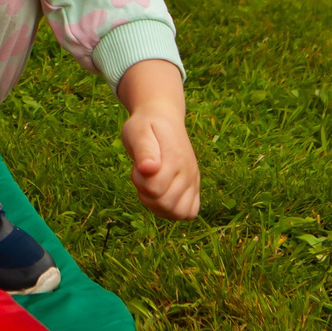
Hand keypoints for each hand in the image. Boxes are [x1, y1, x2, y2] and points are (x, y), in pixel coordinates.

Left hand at [117, 59, 200, 219]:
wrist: (163, 117)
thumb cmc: (145, 125)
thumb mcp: (137, 131)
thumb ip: (143, 149)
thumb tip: (148, 168)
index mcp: (175, 158)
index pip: (155, 189)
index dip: (139, 182)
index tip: (138, 167)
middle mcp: (188, 172)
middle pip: (165, 204)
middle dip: (146, 194)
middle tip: (142, 175)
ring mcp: (193, 181)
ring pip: (178, 213)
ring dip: (157, 205)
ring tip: (151, 184)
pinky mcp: (194, 188)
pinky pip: (188, 213)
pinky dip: (172, 211)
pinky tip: (161, 195)